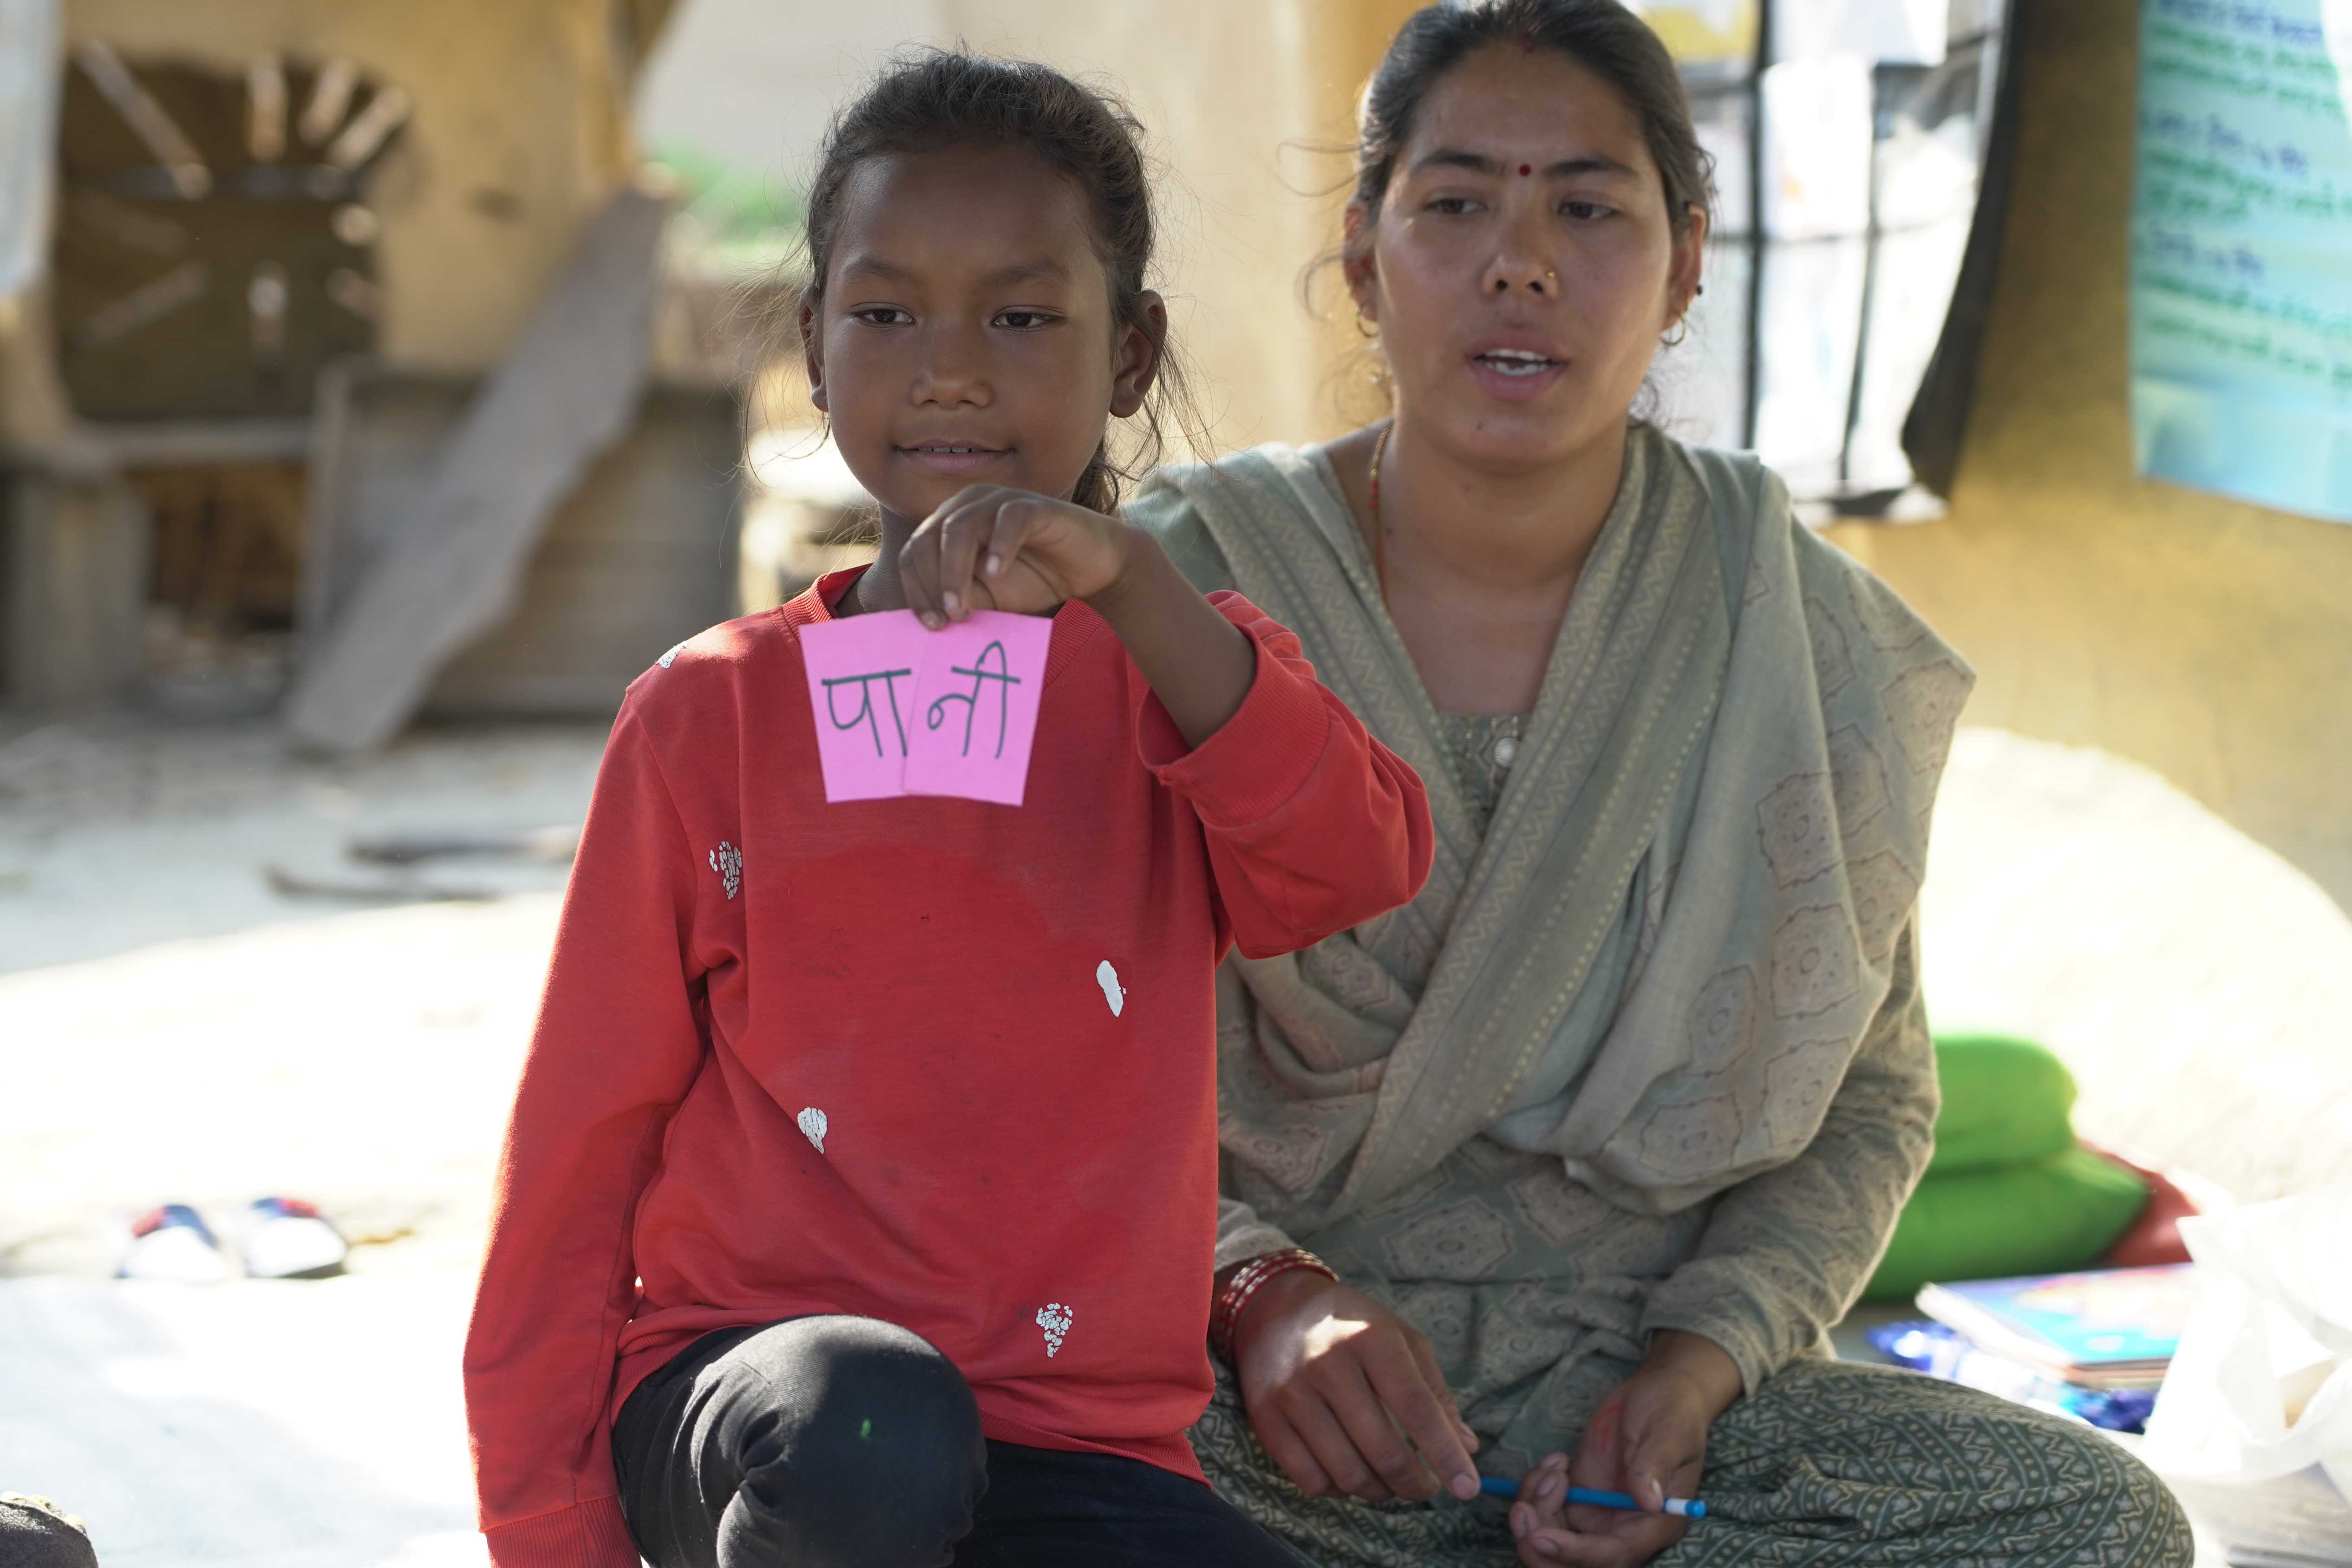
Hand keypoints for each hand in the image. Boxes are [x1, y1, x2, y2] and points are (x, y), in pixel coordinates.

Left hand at [898, 483, 1133, 626]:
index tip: (931, 626)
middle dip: (931, 582)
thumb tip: (928, 619)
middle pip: (929, 536)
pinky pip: (1010, 518)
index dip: (916, 589)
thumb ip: (960, 600)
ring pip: (960, 526)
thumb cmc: (1035, 581)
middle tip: (947, 619)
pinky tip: (997, 574)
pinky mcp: (1036, 505)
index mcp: (950, 524)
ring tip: (962, 607)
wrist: (1090, 570)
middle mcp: (969, 505)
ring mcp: (1002, 500)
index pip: (915, 552)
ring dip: (954, 570)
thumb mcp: (990, 599)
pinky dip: (1000, 546)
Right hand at [1228, 1268, 1481, 1503]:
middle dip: (1415, 1483)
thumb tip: (1466, 1447)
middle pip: (1383, 1450)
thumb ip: (1435, 1392)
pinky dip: (1340, 1490)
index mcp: (1370, 1339)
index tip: (1468, 1489)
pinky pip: (1311, 1479)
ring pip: (1348, 1473)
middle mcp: (1328, 1364)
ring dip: (1380, 1492)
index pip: (1416, 1408)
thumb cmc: (1350, 1325)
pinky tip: (1352, 1475)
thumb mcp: (1401, 1339)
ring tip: (1392, 1483)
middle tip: (1428, 1489)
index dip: (1445, 1454)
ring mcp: (1291, 1392)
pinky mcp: (1264, 1417)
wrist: (1273, 1306)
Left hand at [1507, 1330, 1739, 1567]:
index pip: (1612, 1555)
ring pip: (1552, 1536)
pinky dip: (1536, 1490)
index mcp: (1655, 1524)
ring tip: (1551, 1467)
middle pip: (1574, 1561)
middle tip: (1522, 1507)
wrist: (1658, 1392)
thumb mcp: (1669, 1433)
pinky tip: (1554, 1461)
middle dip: (1539, 1542)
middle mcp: (1624, 1529)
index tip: (1541, 1536)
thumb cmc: (1674, 1411)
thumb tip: (1649, 1501)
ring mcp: (1597, 1514)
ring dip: (1535, 1509)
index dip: (1575, 1552)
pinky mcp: (1578, 1496)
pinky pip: (1546, 1509)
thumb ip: (1655, 1465)